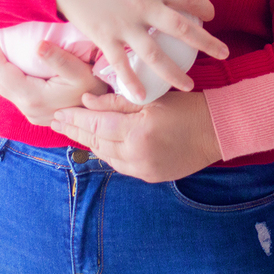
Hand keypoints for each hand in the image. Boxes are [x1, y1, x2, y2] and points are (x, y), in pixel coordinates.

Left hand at [0, 29, 107, 125]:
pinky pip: (10, 90)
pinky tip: (5, 58)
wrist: (104, 114)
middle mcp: (26, 108)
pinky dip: (3, 72)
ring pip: (1, 86)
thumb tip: (37, 44)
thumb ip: (58, 59)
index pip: (0, 71)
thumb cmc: (95, 89)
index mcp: (33, 98)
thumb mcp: (80, 72)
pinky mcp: (33, 110)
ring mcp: (29, 112)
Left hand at [51, 90, 222, 181]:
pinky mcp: (150, 176)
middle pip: (96, 143)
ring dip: (90, 144)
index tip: (57, 114)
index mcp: (137, 132)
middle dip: (75, 132)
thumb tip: (87, 101)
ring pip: (106, 157)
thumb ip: (118, 101)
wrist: (217, 131)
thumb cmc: (188, 107)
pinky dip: (108, 154)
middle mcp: (137, 155)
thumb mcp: (153, 97)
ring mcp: (143, 169)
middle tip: (56, 123)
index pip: (95, 126)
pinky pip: (121, 165)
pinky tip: (100, 145)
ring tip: (74, 132)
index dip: (74, 119)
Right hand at [54, 0, 226, 101]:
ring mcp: (124, 24)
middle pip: (182, 29)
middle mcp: (143, 6)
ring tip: (188, 85)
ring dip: (173, 72)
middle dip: (206, 43)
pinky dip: (131, 81)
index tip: (211, 15)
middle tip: (224, 54)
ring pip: (155, 53)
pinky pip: (121, 63)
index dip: (204, 6)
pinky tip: (141, 96)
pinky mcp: (105, 37)